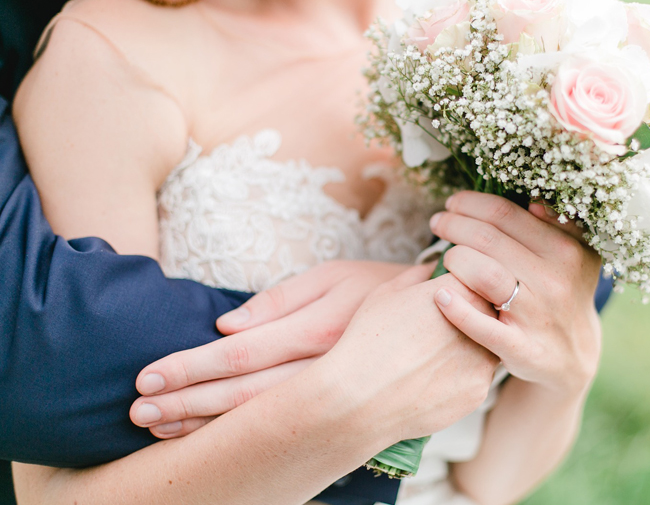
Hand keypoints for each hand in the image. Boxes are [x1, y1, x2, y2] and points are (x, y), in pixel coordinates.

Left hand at [130, 260, 407, 437]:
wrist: (446, 321)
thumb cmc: (382, 287)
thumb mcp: (336, 276)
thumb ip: (282, 298)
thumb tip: (227, 323)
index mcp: (320, 328)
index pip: (242, 352)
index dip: (194, 365)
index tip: (150, 376)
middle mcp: (325, 369)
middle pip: (244, 395)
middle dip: (187, 403)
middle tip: (139, 410)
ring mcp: (336, 396)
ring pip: (262, 419)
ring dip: (208, 424)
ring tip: (162, 428)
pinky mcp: (344, 413)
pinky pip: (288, 428)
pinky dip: (247, 435)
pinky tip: (218, 438)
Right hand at [324, 264, 499, 441]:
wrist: (359, 396)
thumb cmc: (368, 339)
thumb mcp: (386, 294)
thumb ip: (416, 275)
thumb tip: (431, 268)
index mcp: (460, 290)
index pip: (475, 281)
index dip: (457, 291)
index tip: (439, 303)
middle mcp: (480, 321)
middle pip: (486, 314)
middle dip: (467, 319)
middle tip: (434, 332)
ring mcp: (483, 359)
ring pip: (484, 348)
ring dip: (466, 349)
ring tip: (430, 358)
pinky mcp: (478, 391)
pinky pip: (474, 379)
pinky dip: (457, 379)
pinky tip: (429, 381)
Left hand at [429, 192, 602, 397]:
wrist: (572, 355)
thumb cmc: (563, 291)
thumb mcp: (577, 253)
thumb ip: (559, 222)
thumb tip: (533, 202)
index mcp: (565, 249)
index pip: (504, 213)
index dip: (470, 203)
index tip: (453, 202)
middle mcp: (554, 280)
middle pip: (487, 239)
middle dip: (453, 225)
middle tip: (438, 223)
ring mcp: (537, 315)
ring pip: (483, 274)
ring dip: (454, 259)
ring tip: (445, 257)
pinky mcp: (521, 349)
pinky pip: (483, 327)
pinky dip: (457, 310)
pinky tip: (439, 295)